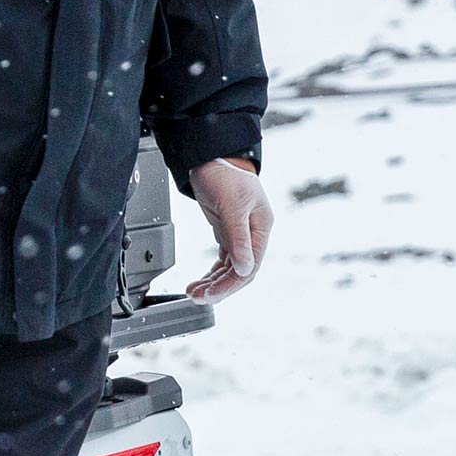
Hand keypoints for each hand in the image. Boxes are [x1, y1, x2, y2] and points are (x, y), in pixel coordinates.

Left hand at [187, 157, 272, 300]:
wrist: (211, 157)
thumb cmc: (224, 174)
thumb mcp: (232, 205)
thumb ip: (238, 237)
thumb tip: (244, 267)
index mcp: (261, 227)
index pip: (250, 266)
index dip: (230, 284)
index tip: (211, 294)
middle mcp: (254, 234)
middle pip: (241, 272)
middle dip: (220, 288)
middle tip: (199, 297)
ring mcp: (241, 234)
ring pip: (230, 269)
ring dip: (213, 283)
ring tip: (194, 292)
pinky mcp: (228, 232)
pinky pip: (223, 261)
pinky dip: (212, 274)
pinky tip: (200, 282)